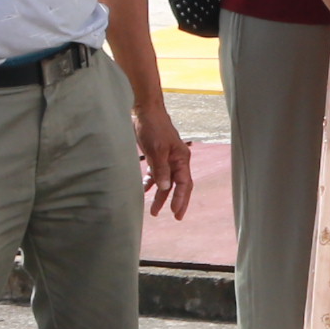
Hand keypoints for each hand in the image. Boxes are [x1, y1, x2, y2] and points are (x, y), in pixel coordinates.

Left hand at [135, 99, 195, 218]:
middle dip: (176, 201)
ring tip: (154, 211)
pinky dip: (152, 183)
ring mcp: (167, 158)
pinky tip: (145, 189)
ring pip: (166, 182)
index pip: (184, 184)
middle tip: (175, 217)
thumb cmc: (153, 127)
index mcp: (182, 159)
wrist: (145, 111)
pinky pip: (157, 174)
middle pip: (178, 185)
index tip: (176, 213)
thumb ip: (161, 169)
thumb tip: (164, 188)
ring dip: (161, 195)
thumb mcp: (157, 149)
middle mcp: (177, 160)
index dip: (181, 199)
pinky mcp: (156, 156)